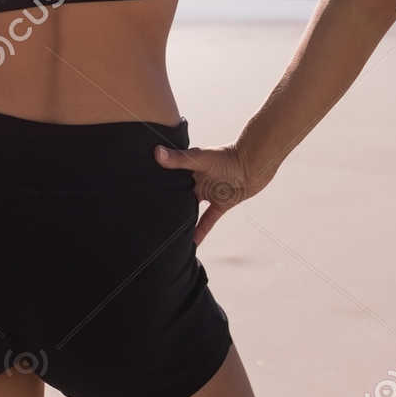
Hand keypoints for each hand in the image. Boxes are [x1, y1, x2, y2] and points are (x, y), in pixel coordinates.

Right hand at [154, 143, 269, 244]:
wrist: (254, 164)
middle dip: (167, 206)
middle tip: (149, 220)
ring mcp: (209, 193)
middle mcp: (197, 181)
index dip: (157, 185)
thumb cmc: (228, 156)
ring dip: (183, 220)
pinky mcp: (221, 204)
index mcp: (189, 168)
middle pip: (178, 196)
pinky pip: (208, 220)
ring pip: (192, 210)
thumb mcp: (200, 158)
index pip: (169, 178)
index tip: (141, 194)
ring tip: (167, 235)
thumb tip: (156, 152)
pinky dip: (201, 231)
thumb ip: (179, 159)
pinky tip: (192, 244)